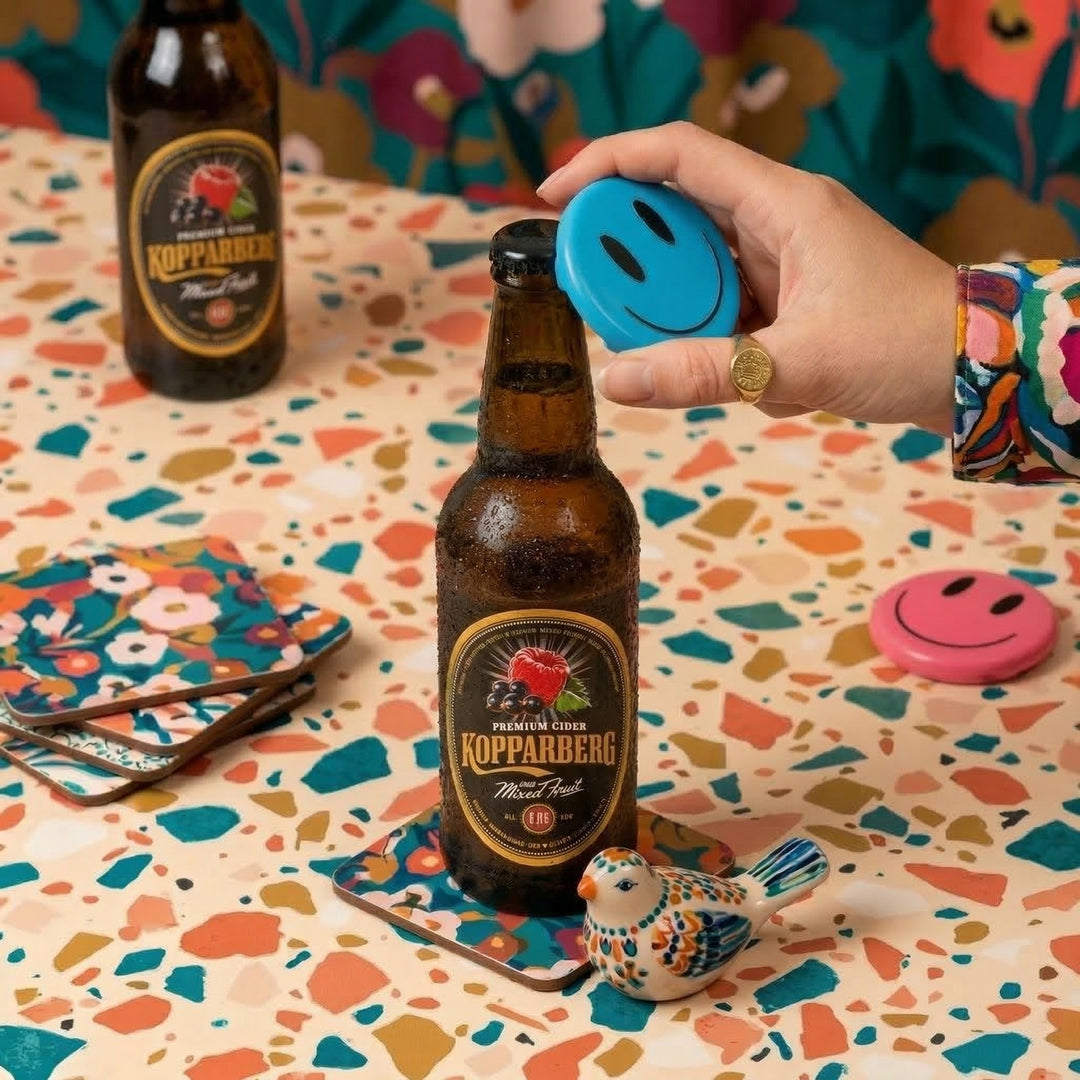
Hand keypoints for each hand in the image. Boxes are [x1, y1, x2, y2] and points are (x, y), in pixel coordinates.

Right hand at [538, 122, 956, 435]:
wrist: (971, 370)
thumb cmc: (903, 345)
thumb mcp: (797, 362)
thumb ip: (706, 371)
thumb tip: (617, 378)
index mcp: (783, 204)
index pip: (679, 155)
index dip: (608, 164)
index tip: (556, 196)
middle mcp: (776, 219)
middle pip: (674, 211)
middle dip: (628, 253)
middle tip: (592, 294)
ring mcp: (780, 258)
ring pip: (693, 263)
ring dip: (668, 304)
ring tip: (654, 344)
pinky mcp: (784, 295)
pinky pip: (721, 302)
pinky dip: (704, 334)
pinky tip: (715, 367)